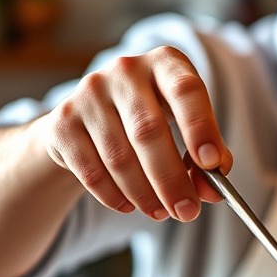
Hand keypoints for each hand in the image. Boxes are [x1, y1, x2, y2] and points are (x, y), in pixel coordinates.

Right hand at [39, 46, 232, 221]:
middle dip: (172, 179)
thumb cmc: (153, 122)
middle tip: (188, 211)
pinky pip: (91, 171)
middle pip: (149, 131)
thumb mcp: (186, 130)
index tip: (211, 164)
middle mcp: (125, 70)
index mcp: (165, 64)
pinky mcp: (63, 121)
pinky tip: (129, 206)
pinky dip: (114, 196)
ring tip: (161, 212)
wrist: (91, 119)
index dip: (200, 127)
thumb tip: (213, 192)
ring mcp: (89, 92)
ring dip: (144, 194)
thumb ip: (207, 159)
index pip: (186, 90)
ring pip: (119, 157)